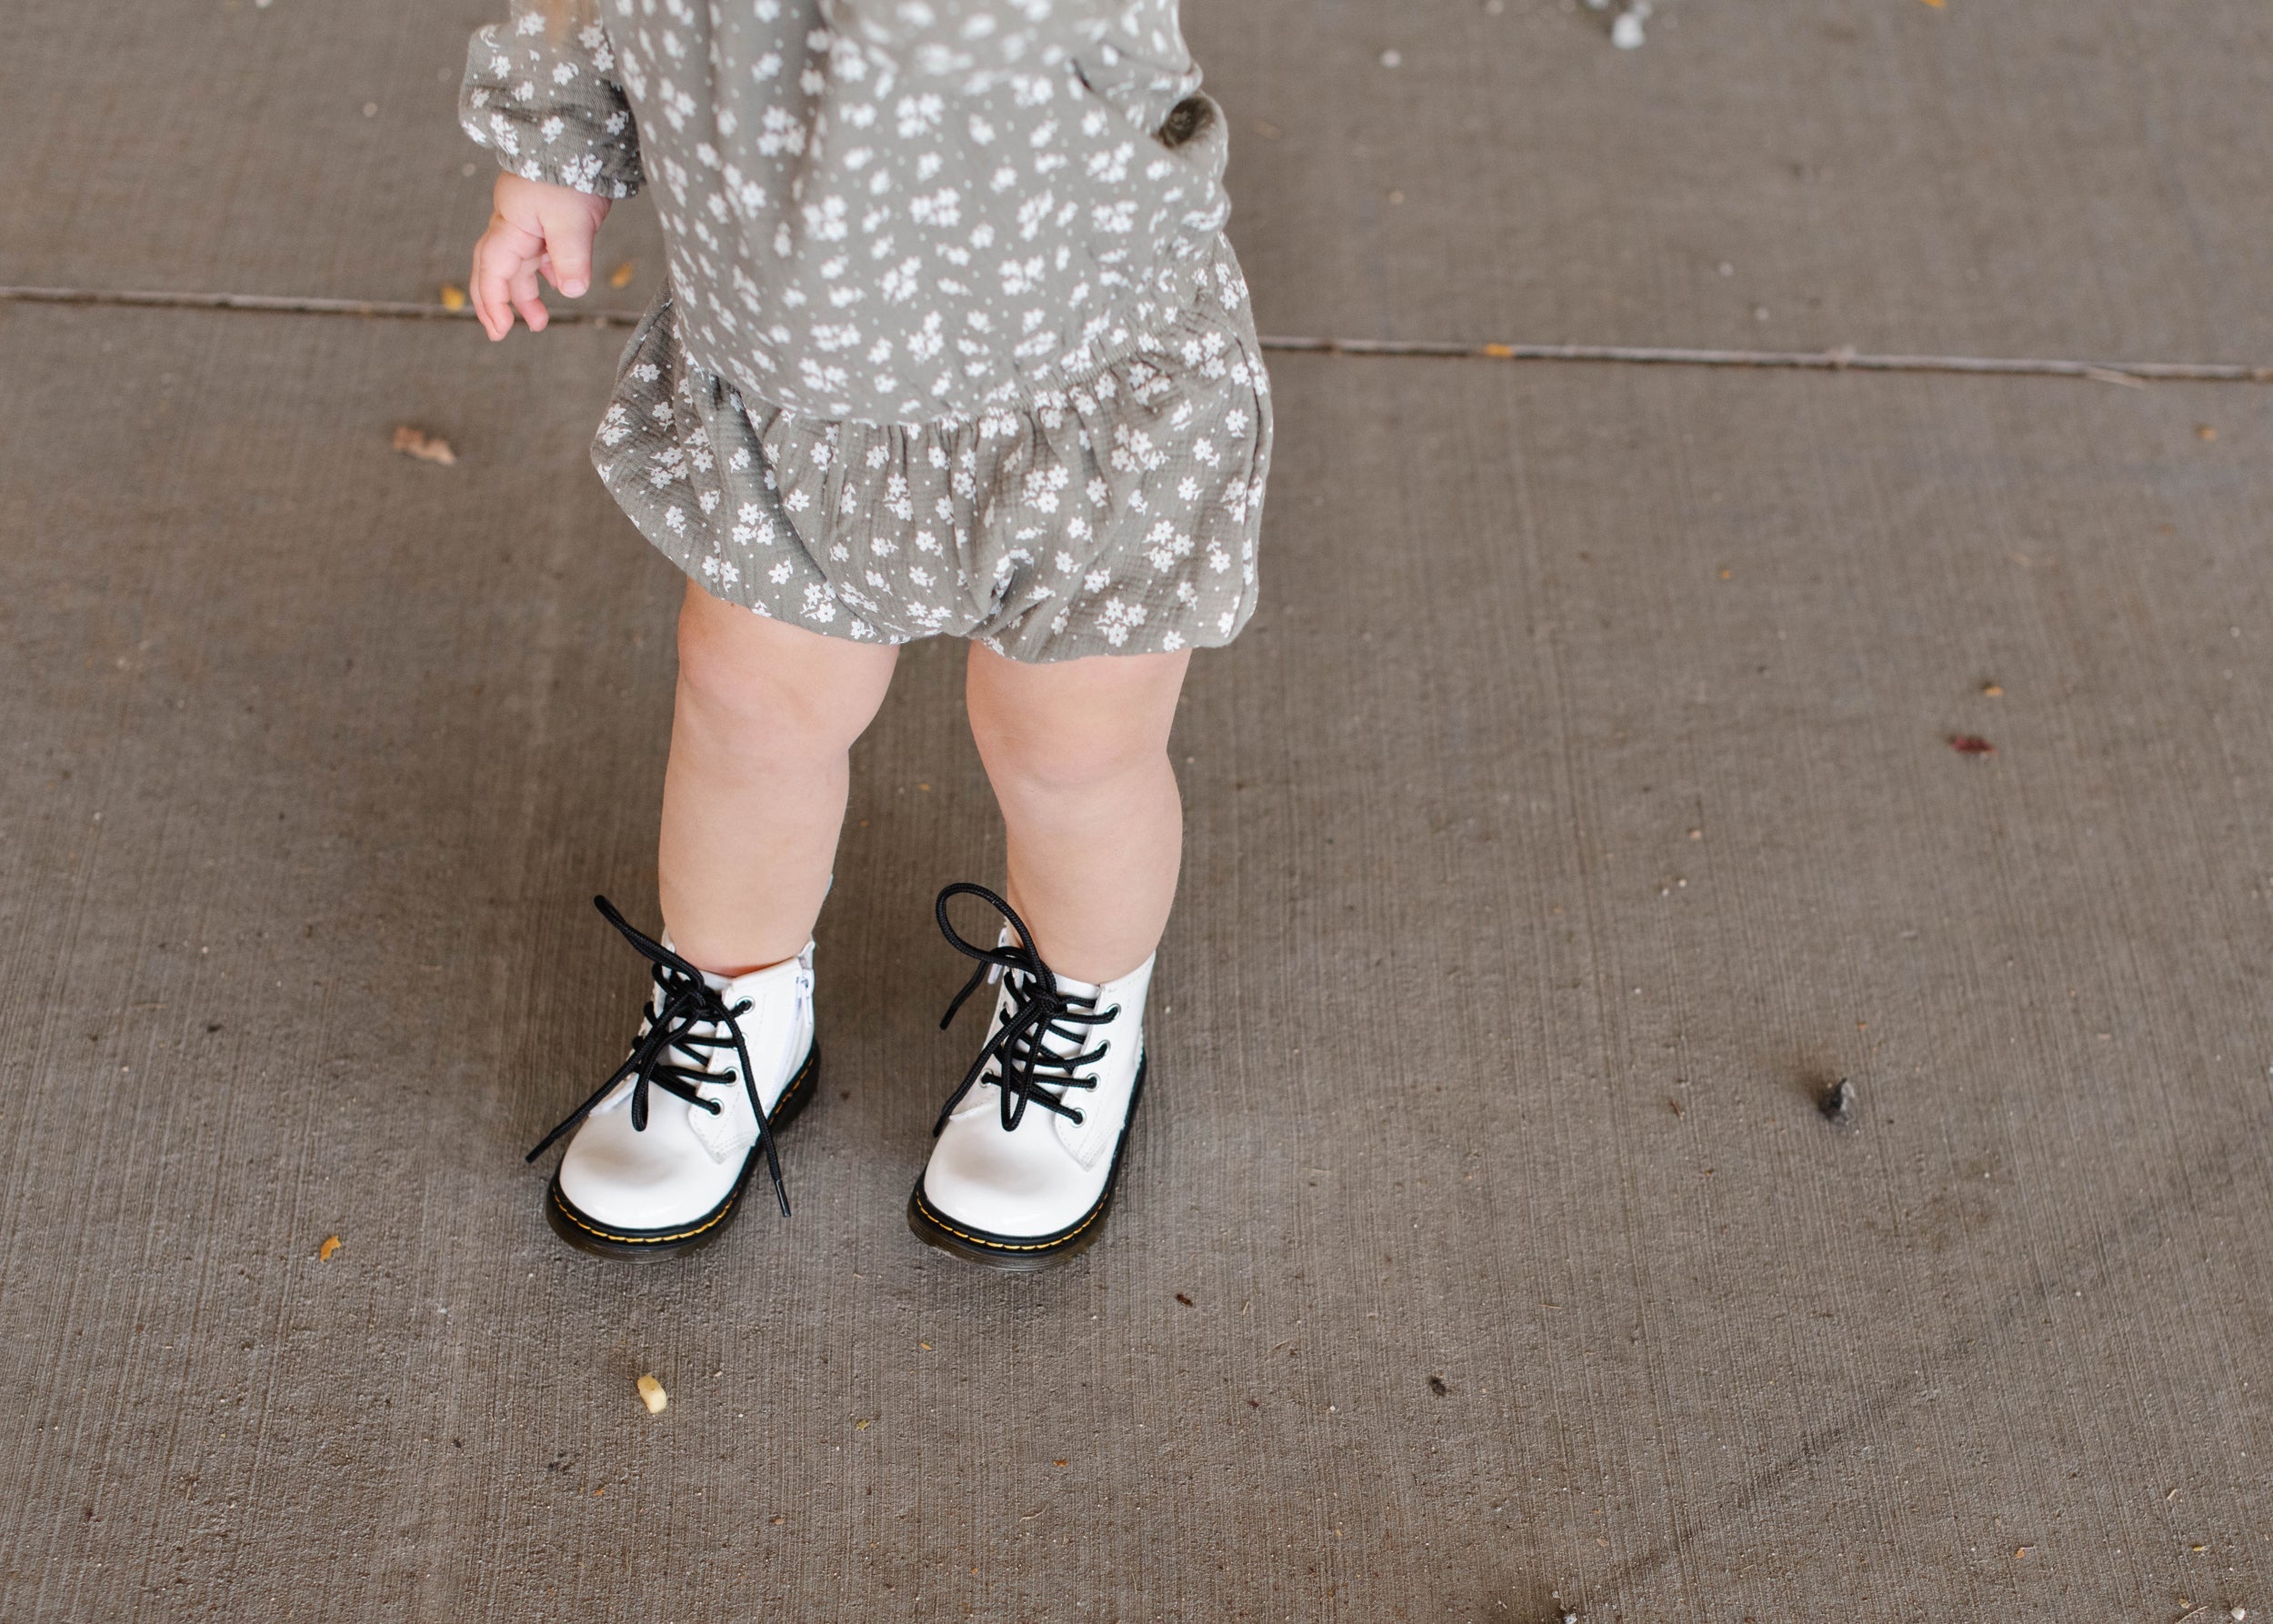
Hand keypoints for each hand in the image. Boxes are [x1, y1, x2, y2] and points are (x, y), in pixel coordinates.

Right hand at [469, 172, 611, 339]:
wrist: (578, 133)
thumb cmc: (569, 169)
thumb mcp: (573, 219)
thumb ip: (571, 257)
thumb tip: (573, 292)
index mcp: (510, 224)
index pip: (493, 271)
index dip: (493, 303)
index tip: (500, 331)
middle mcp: (513, 222)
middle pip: (497, 269)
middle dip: (498, 302)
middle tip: (502, 332)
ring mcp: (529, 217)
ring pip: (520, 262)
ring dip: (525, 291)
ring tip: (539, 320)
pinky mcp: (549, 214)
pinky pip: (539, 250)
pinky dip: (545, 270)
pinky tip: (559, 284)